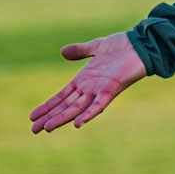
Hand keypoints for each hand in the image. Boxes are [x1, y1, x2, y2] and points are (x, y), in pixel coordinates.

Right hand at [29, 32, 148, 133]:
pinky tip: (77, 124)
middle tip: (33, 130)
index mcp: (84, 79)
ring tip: (47, 129)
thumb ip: (80, 51)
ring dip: (62, 119)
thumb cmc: (123, 45)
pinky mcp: (112, 89)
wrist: (142, 43)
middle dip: (50, 118)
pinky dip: (88, 114)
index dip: (48, 106)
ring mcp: (100, 90)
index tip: (32, 116)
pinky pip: (98, 105)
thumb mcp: (96, 47)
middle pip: (66, 106)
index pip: (61, 96)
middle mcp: (90, 88)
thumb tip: (62, 52)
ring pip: (77, 109)